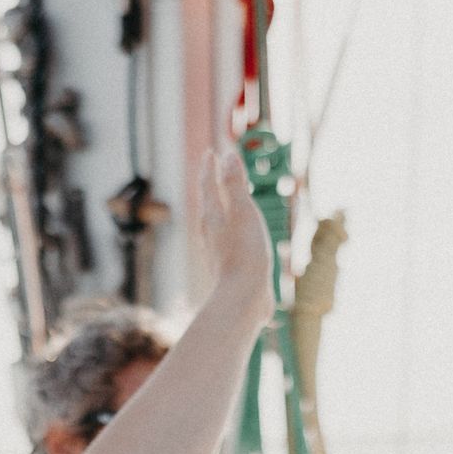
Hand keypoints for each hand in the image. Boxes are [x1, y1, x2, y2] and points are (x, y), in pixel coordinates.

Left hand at [195, 143, 272, 297]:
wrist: (242, 300)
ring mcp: (219, 252)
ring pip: (214, 224)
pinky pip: (225, 242)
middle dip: (210, 186)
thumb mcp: (243, 214)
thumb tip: (227, 155)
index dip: (210, 168)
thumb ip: (234, 185)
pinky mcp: (228, 269)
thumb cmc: (244, 255)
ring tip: (221, 203)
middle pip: (208, 204)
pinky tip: (233, 240)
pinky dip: (228, 231)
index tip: (210, 153)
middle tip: (211, 172)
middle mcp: (211, 234)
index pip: (208, 186)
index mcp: (213, 218)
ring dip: (218, 209)